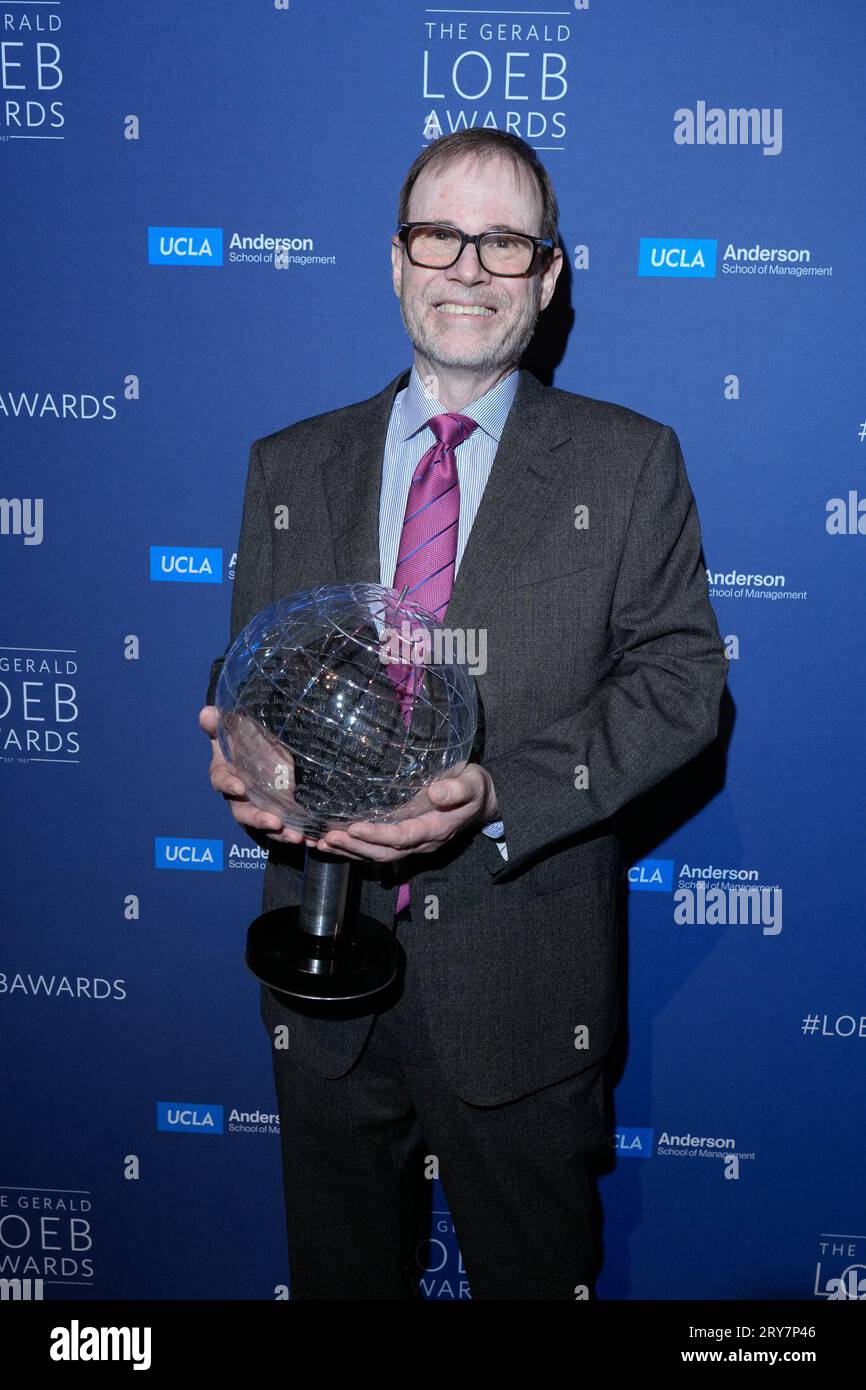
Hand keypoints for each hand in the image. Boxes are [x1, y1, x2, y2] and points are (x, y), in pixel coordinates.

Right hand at [199, 704, 306, 845]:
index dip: (229, 785)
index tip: (239, 787)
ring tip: (296, 837)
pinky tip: (312, 840)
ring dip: (280, 833)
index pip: (221, 781)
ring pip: (265, 825)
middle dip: (258, 819)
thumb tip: (206, 712)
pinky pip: (284, 829)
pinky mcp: (277, 813)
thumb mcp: (233, 728)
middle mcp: (239, 796)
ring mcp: (258, 807)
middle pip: (243, 812)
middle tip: (274, 822)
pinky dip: (296, 835)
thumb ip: (220, 723)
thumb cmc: (242, 738)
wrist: (260, 748)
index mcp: (225, 773)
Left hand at [312, 764, 498, 862]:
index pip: (402, 837)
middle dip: (355, 847)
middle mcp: (421, 842)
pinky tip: (332, 843)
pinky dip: (354, 849)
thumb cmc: (475, 788)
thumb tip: (437, 793)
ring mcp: (412, 843)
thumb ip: (457, 790)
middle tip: (327, 838)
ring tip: (321, 843)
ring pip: (377, 855)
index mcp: (436, 829)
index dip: (377, 835)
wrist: (483, 802)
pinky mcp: (404, 839)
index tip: (353, 828)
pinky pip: (377, 850)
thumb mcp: (473, 783)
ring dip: (350, 851)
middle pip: (384, 852)